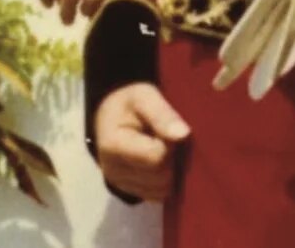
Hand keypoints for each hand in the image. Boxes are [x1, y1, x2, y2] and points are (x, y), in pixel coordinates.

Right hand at [94, 83, 189, 200]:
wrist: (110, 113)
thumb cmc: (129, 103)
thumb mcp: (144, 97)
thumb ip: (162, 114)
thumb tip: (183, 134)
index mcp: (114, 146)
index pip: (158, 158)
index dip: (171, 144)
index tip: (167, 128)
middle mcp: (113, 172)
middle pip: (161, 178)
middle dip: (172, 158)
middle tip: (167, 138)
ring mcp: (121, 185)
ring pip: (162, 191)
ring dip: (171, 171)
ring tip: (163, 148)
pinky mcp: (129, 191)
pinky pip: (157, 196)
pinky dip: (165, 181)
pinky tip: (161, 161)